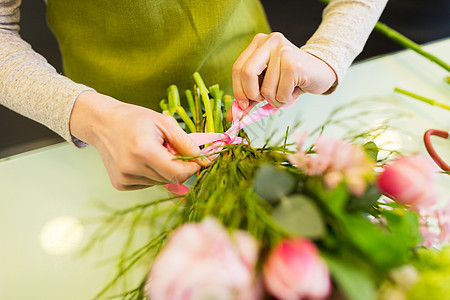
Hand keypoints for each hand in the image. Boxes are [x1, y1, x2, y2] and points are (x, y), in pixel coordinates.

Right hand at [70, 91, 208, 190]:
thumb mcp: (164, 123)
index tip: (197, 159)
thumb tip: (205, 160)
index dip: (192, 168)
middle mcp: (132, 168)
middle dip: (178, 166)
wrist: (102, 123)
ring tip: (153, 151)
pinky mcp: (120, 184)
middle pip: (171, 179)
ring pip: (161, 182)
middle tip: (170, 148)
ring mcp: (124, 179)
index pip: (178, 172)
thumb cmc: (135, 119)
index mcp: (144, 151)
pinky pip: (148, 183)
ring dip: (164, 170)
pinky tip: (142, 159)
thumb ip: (186, 143)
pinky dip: (152, 173)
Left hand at [232, 32, 336, 108]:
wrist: (321, 72)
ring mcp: (283, 51)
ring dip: (274, 100)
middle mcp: (270, 42)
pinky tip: (294, 90)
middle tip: (261, 100)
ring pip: (265, 89)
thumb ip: (249, 96)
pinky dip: (286, 99)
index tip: (243, 104)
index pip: (237, 68)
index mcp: (259, 43)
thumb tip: (233, 114)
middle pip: (246, 73)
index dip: (237, 90)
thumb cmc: (291, 78)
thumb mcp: (267, 83)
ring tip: (285, 91)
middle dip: (251, 94)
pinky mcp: (294, 65)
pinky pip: (280, 93)